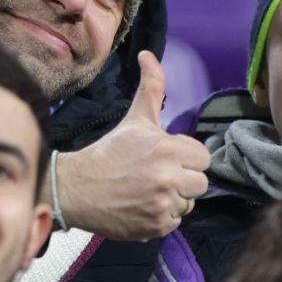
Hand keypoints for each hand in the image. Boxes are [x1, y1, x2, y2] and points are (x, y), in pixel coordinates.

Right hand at [53, 51, 210, 240]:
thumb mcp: (135, 119)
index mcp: (168, 149)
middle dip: (183, 180)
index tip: (166, 158)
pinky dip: (161, 217)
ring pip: (189, 204)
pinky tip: (143, 206)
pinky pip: (175, 222)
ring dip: (174, 200)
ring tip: (148, 191)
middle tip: (158, 175)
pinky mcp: (155, 227)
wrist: (77, 188)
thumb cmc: (109, 152)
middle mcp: (168, 178)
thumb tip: (148, 55)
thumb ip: (151, 87)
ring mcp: (162, 205)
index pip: (203, 159)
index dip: (186, 158)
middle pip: (201, 184)